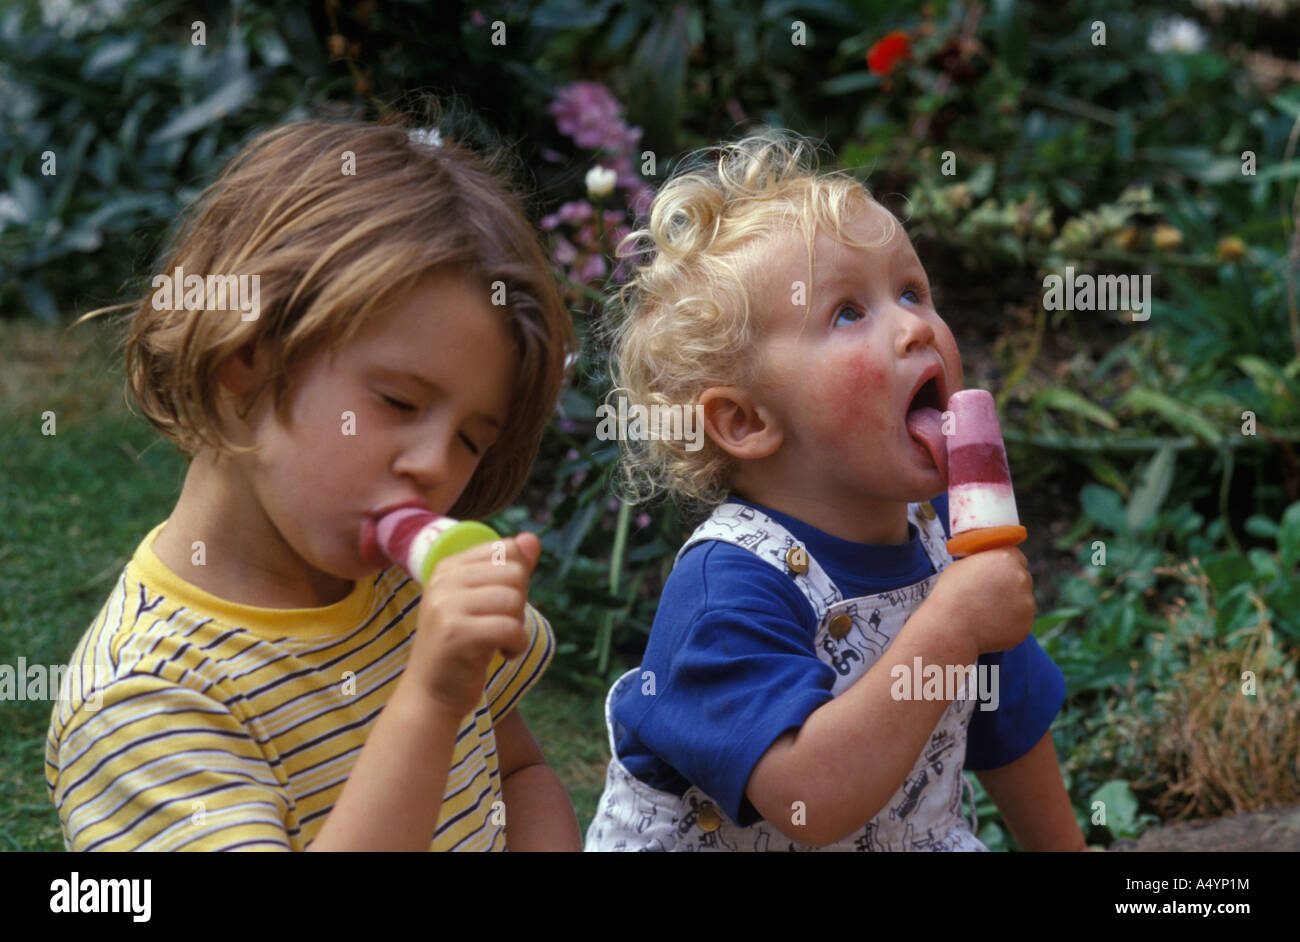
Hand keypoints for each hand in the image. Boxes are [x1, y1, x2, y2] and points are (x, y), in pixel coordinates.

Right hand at [401, 532, 541, 721]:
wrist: (430, 694)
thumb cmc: (463, 646)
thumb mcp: (485, 602)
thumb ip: (509, 569)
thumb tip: (533, 538)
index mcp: (448, 566)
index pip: (506, 549)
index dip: (516, 579)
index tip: (498, 605)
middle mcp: (443, 580)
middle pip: (514, 573)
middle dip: (519, 603)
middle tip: (499, 626)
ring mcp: (446, 606)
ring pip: (513, 599)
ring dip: (518, 626)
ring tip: (500, 641)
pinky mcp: (456, 634)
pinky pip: (510, 627)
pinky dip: (517, 645)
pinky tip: (504, 654)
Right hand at [928, 546, 1034, 654]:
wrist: (950, 627)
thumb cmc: (950, 595)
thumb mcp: (962, 566)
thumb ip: (983, 562)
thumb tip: (988, 566)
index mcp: (1005, 559)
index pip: (1017, 558)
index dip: (1006, 567)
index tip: (998, 575)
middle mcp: (1021, 578)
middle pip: (1022, 579)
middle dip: (1010, 587)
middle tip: (990, 596)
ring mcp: (1027, 602)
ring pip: (1022, 602)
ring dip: (1010, 606)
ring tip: (985, 614)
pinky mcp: (1026, 624)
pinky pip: (1020, 622)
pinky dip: (1009, 624)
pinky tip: (990, 626)